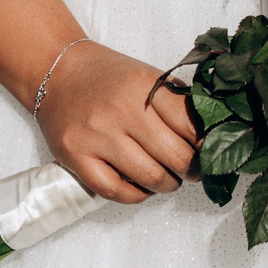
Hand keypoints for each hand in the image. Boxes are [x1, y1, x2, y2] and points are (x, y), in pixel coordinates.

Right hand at [37, 41, 198, 202]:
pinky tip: (140, 187)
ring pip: (149, 177)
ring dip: (167, 184)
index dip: (205, 144)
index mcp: (145, 85)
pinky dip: (135, 195)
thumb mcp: (147, 76)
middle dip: (191, 170)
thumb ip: (176, 103)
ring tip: (168, 179)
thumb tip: (210, 135)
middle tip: (192, 171)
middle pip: (174, 155)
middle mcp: (121, 109)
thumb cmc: (109, 77)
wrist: (57, 71)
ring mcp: (97, 135)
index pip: (190, 125)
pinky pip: (115, 191)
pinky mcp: (75, 156)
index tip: (208, 152)